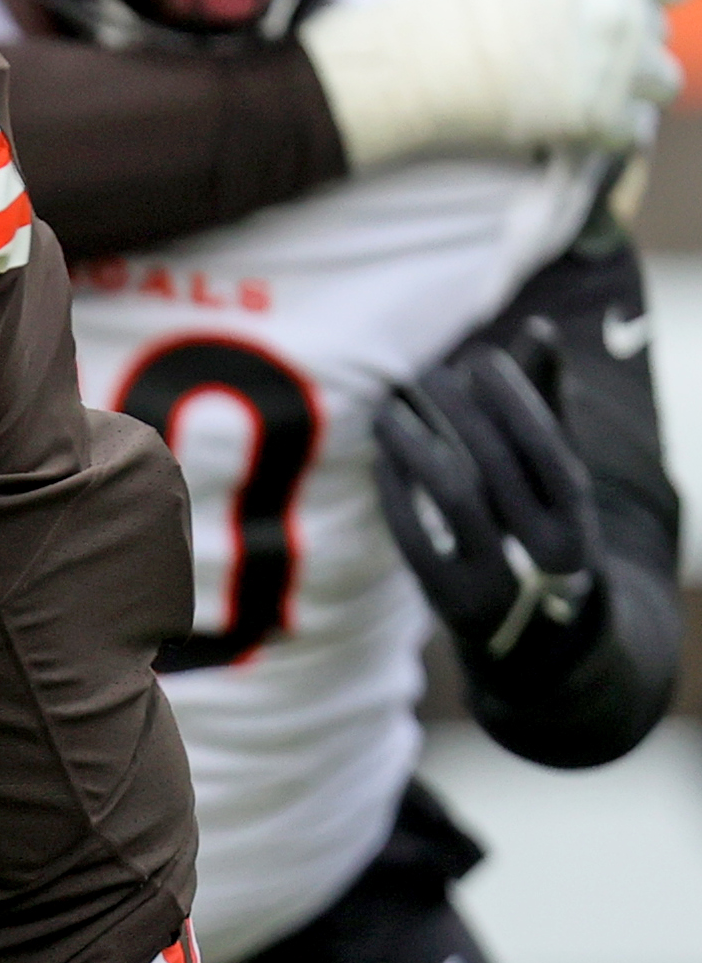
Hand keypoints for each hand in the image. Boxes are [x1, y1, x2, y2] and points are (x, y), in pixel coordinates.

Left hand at [373, 331, 600, 669]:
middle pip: (498, 467)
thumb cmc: (537, 523)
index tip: (482, 357)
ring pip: (456, 498)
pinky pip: (415, 536)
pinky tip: (383, 455)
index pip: (549, 447)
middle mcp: (546, 553)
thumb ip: (545, 405)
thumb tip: (538, 328)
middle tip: (427, 373)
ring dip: (418, 446)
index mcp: (579, 516)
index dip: (517, 399)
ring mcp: (497, 580)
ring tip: (389, 407)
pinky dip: (396, 490)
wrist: (535, 633)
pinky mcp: (448, 599)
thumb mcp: (550, 475)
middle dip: (459, 413)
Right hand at [494, 0, 693, 151]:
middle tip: (576, 62)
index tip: (626, 12)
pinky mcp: (599, 113)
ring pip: (663, 83)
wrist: (436, 60)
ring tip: (584, 95)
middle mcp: (624, 9)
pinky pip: (632, 130)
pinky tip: (574, 123)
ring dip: (630, 91)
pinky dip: (608, 132)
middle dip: (629, 50)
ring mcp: (617, 64)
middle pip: (661, 35)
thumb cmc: (475, 15)